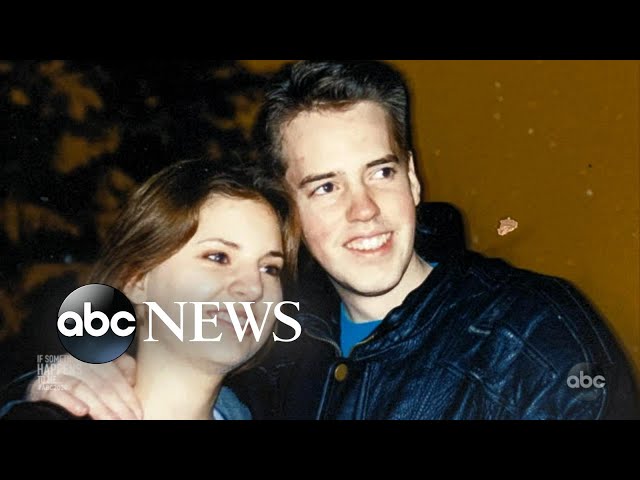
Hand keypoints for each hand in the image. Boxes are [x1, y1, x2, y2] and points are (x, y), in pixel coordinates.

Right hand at [26, 354, 142, 419]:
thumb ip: (120, 372)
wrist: (46, 387)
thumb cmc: (80, 382)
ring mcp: (58, 372)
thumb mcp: (100, 374)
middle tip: (128, 421)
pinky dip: (70, 402)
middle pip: (102, 385)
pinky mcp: (42, 385)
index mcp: (94, 357)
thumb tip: (132, 381)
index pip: (116, 377)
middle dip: (118, 406)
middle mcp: (76, 361)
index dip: (128, 396)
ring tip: (112, 421)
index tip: (138, 413)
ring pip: (83, 389)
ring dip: (100, 408)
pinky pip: (57, 393)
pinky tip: (82, 412)